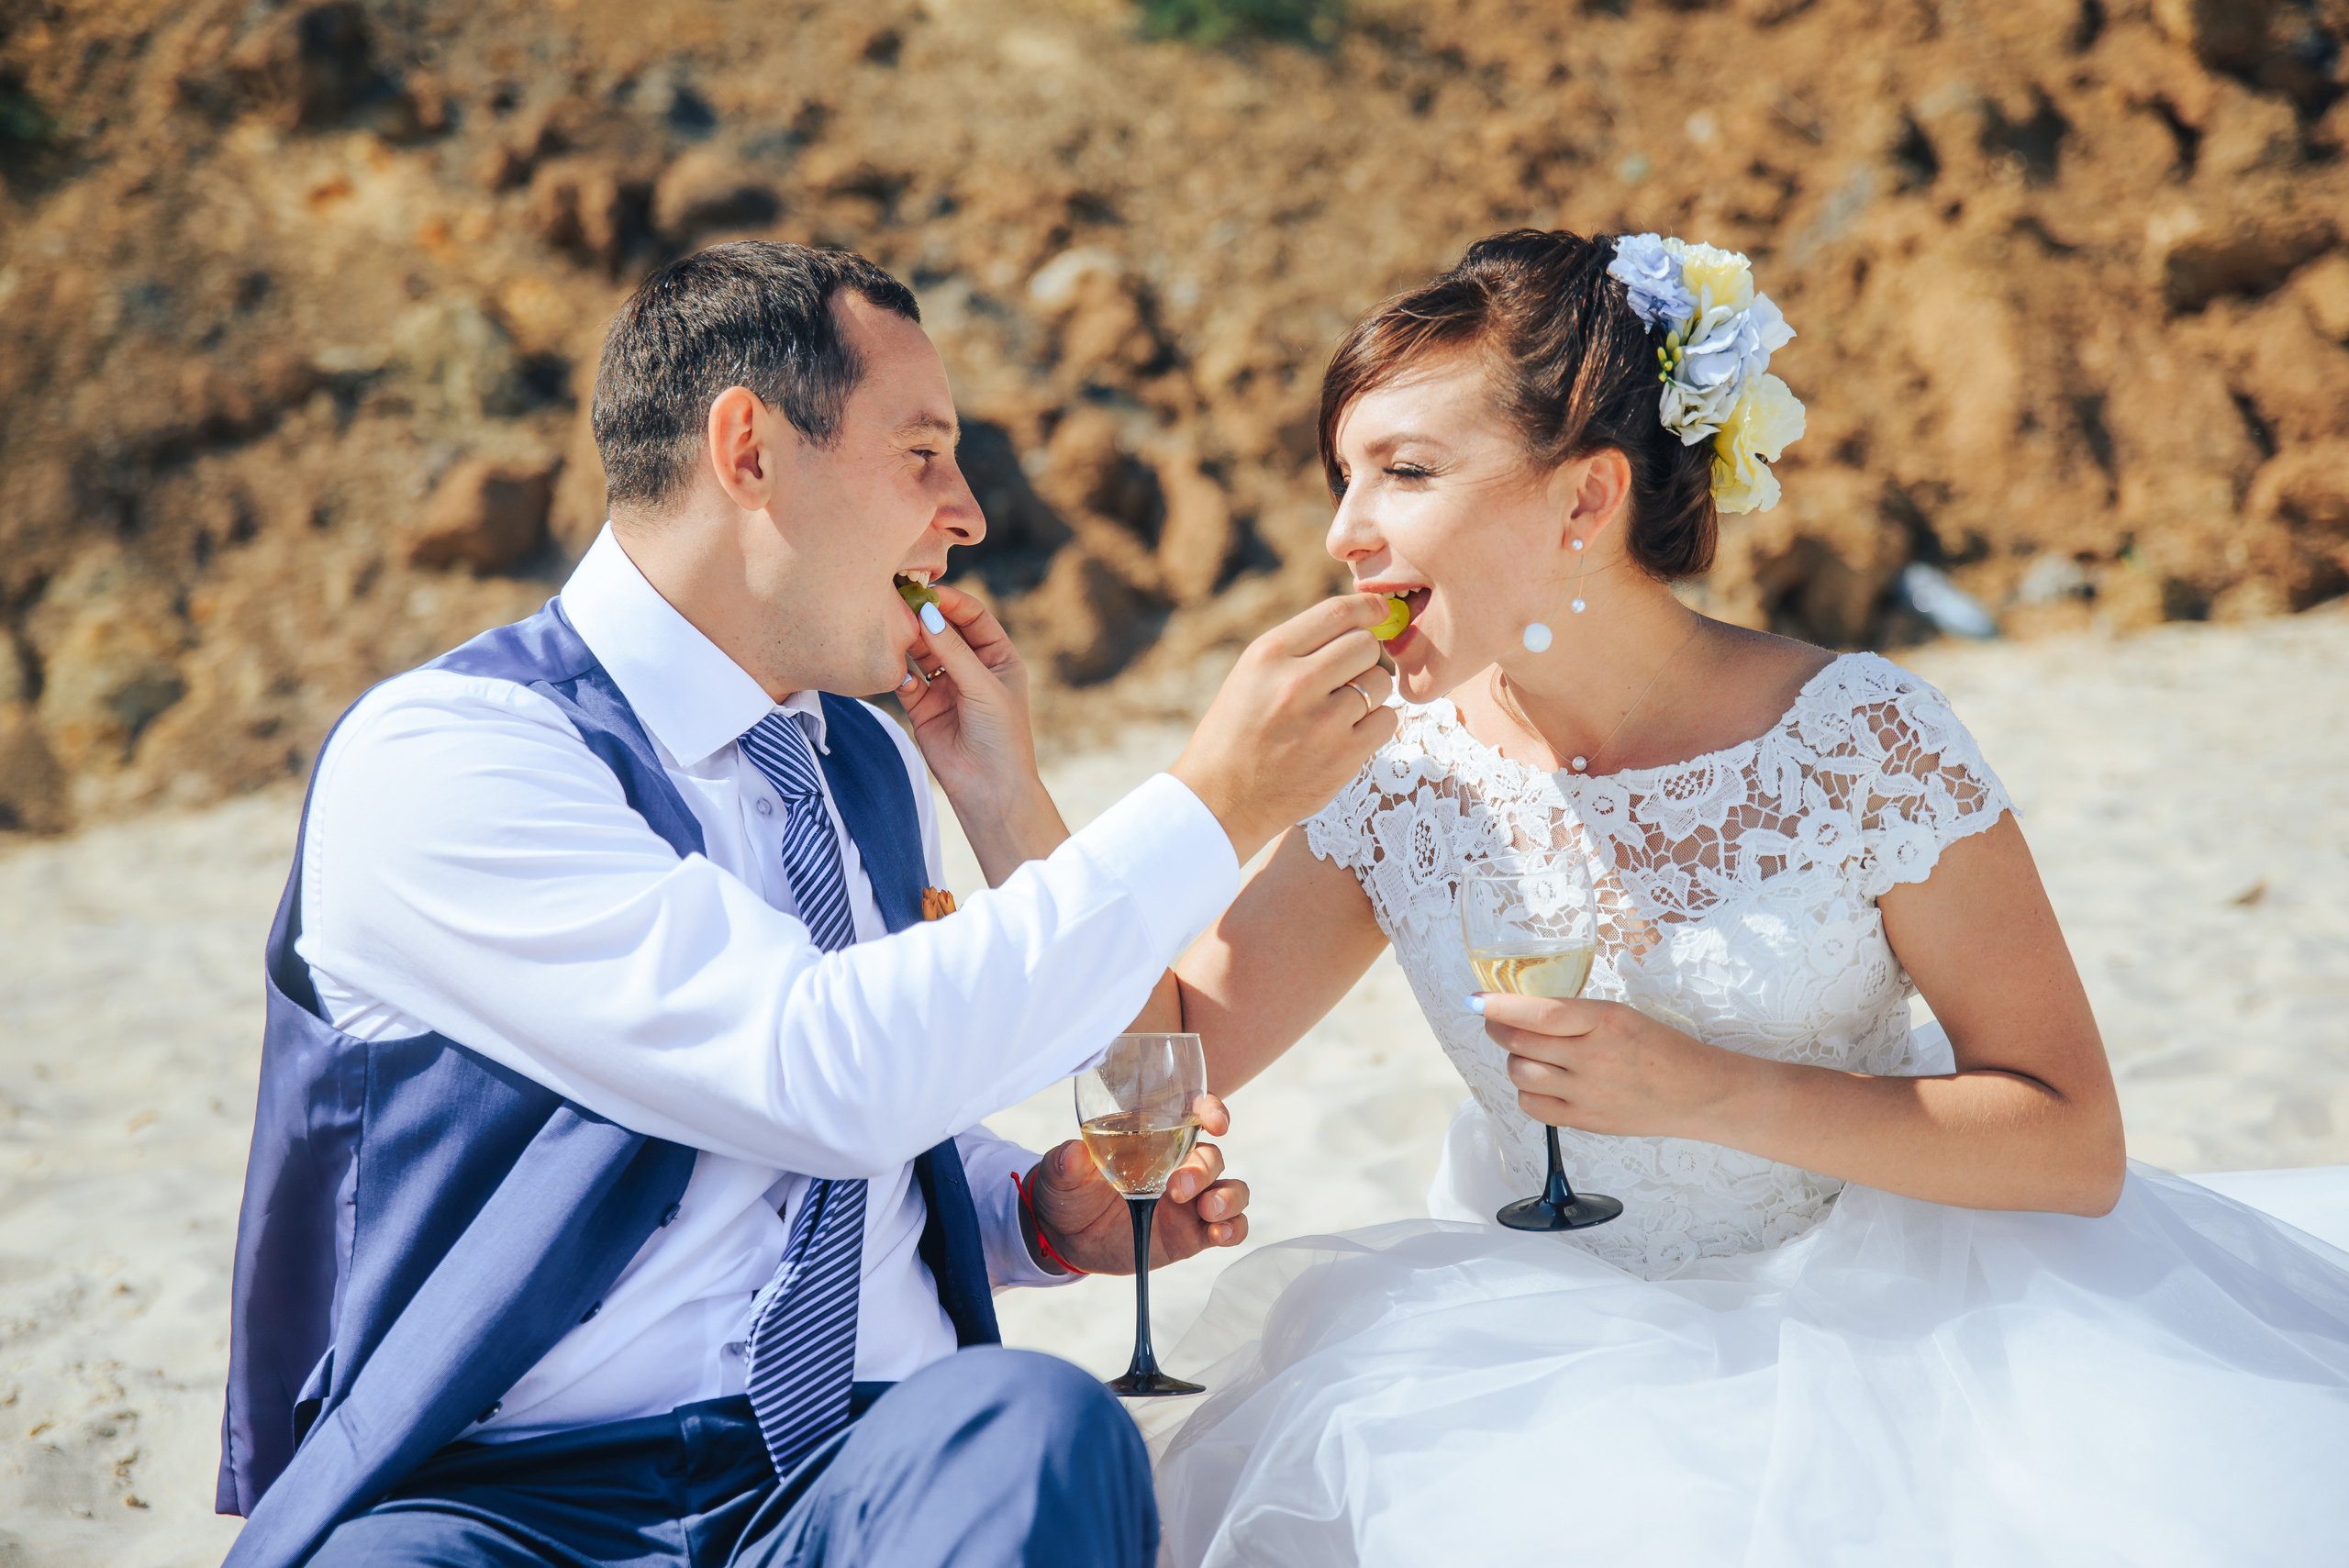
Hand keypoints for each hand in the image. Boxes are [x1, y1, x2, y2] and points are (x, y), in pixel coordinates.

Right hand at [894, 584, 1068, 881]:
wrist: (989, 789)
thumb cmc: (1001, 736)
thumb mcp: (983, 687)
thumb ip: (953, 651)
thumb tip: (927, 613)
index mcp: (998, 657)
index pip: (973, 617)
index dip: (951, 602)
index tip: (926, 591)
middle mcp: (971, 668)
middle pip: (943, 630)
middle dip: (923, 616)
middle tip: (897, 600)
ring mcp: (945, 686)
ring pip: (920, 652)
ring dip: (906, 640)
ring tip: (887, 627)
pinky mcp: (922, 707)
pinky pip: (904, 679)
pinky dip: (895, 670)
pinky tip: (889, 665)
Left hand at [1023, 1094, 1250, 1274]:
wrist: (1067, 1237)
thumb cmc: (1070, 1192)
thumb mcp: (1061, 1175)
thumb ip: (1067, 1162)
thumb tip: (1073, 1152)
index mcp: (1155, 1140)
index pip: (1194, 1115)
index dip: (1213, 1111)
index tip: (1213, 1121)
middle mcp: (1180, 1165)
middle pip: (1213, 1156)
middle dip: (1204, 1169)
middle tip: (1176, 1187)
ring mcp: (1191, 1201)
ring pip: (1232, 1190)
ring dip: (1228, 1198)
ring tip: (1207, 1210)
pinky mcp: (1192, 1234)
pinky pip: (1230, 1227)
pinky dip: (1234, 1228)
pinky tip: (1219, 1233)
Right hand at [1171, 594, 1398, 864]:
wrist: (1220, 800)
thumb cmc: (1236, 733)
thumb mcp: (1250, 675)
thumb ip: (1298, 648)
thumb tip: (1358, 622)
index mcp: (1268, 655)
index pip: (1338, 612)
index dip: (1368, 608)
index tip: (1377, 612)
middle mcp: (1296, 682)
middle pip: (1366, 645)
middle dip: (1363, 656)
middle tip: (1346, 675)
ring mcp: (1324, 721)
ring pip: (1380, 682)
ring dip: (1368, 692)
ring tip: (1338, 711)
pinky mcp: (1344, 756)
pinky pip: (1387, 719)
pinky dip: (1374, 724)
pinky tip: (1348, 734)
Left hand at [1473, 994, 1748, 1140]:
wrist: (1697, 1093)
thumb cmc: (1662, 1049)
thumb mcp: (1622, 1015)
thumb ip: (1575, 1015)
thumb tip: (1522, 1011)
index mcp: (1605, 1021)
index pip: (1538, 1012)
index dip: (1500, 1006)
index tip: (1476, 1000)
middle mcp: (1592, 1056)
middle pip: (1520, 1042)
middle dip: (1498, 1028)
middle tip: (1496, 1020)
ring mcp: (1586, 1092)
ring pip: (1521, 1072)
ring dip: (1514, 1059)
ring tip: (1528, 1052)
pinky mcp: (1584, 1120)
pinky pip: (1533, 1105)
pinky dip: (1526, 1090)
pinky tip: (1540, 1080)